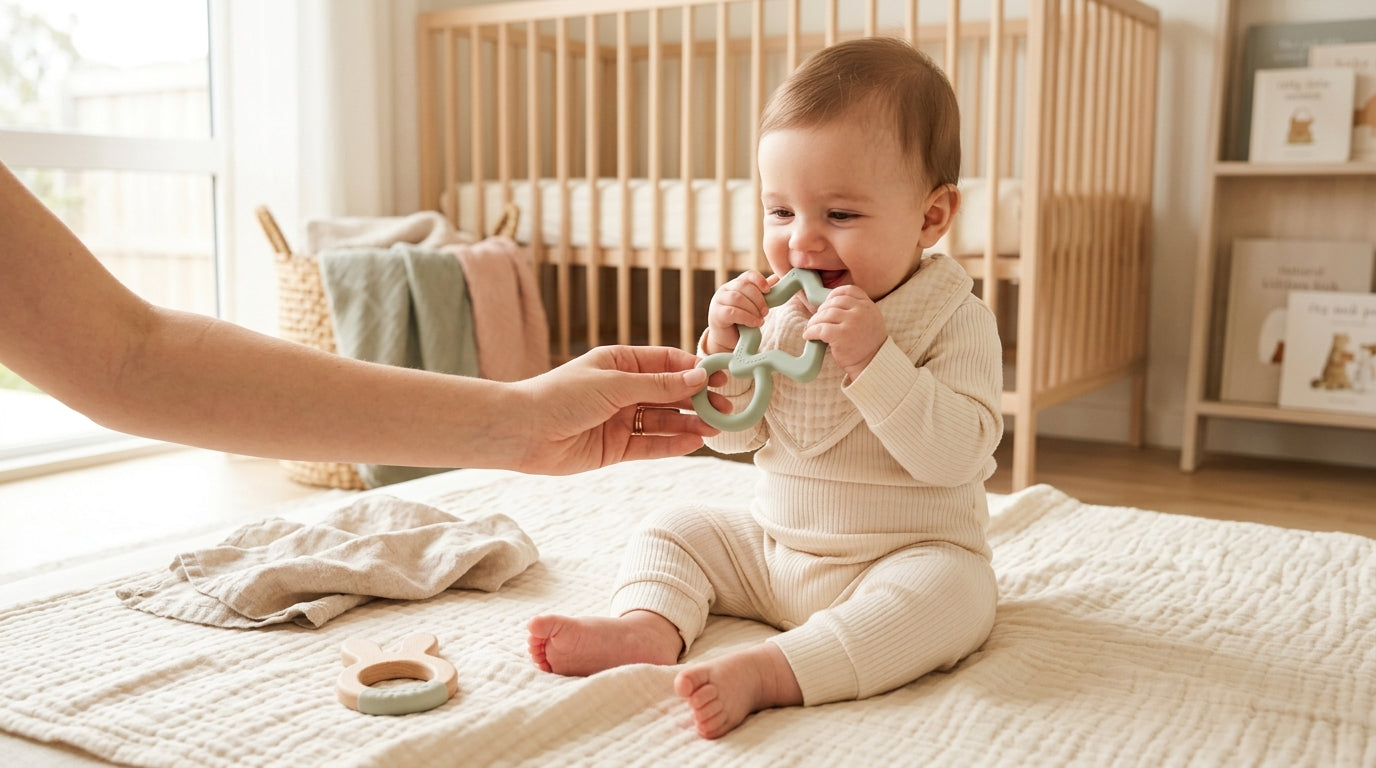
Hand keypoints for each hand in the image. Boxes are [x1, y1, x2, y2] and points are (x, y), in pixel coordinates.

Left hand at [513, 345, 726, 473]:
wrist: (522, 431)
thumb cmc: (561, 396)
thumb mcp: (614, 383)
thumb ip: (659, 385)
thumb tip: (698, 376)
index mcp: (620, 362)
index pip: (667, 363)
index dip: (695, 370)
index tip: (721, 377)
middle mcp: (623, 390)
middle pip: (670, 394)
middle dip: (698, 400)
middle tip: (725, 408)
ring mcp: (620, 419)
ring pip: (664, 420)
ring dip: (690, 423)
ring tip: (716, 428)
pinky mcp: (616, 447)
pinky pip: (651, 444)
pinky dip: (673, 444)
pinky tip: (695, 442)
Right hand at [704, 271, 776, 354]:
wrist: (729, 340)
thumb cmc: (742, 321)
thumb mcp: (754, 306)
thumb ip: (763, 293)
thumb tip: (777, 278)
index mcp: (735, 284)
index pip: (748, 275)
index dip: (759, 280)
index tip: (768, 290)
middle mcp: (725, 289)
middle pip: (743, 286)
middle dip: (758, 299)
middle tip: (766, 312)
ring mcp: (718, 300)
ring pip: (737, 298)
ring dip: (752, 309)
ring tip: (761, 320)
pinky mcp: (716, 313)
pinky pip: (732, 312)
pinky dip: (746, 317)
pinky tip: (755, 323)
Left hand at [803, 286, 886, 379]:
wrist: (872, 364)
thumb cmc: (868, 344)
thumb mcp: (870, 320)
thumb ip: (857, 309)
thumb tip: (830, 304)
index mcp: (868, 306)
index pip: (848, 291)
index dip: (834, 294)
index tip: (827, 302)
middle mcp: (861, 311)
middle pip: (833, 302)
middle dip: (822, 310)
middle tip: (817, 320)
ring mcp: (851, 322)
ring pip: (824, 314)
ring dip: (814, 321)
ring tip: (811, 328)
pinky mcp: (841, 335)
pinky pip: (820, 329)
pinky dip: (811, 332)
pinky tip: (808, 336)